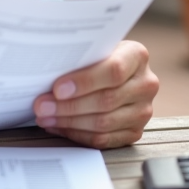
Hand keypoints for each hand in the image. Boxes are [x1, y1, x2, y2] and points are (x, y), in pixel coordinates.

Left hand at [32, 40, 158, 147]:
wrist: (116, 71)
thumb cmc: (98, 57)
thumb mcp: (93, 49)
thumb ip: (79, 58)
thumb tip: (45, 72)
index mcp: (137, 56)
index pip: (114, 70)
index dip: (84, 81)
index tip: (57, 89)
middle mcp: (146, 84)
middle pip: (106, 100)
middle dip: (68, 105)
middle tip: (42, 105)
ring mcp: (143, 110)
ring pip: (104, 123)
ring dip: (69, 122)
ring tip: (46, 116)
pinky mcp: (135, 131)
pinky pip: (104, 139)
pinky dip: (77, 134)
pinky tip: (59, 126)